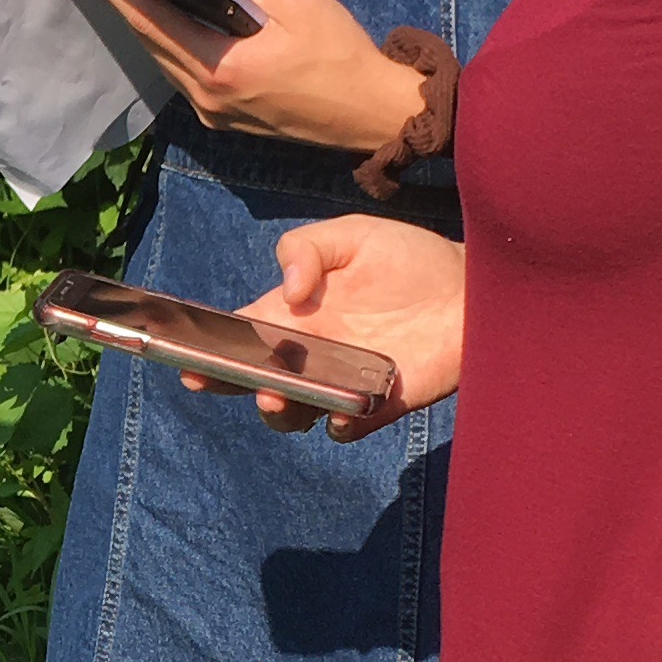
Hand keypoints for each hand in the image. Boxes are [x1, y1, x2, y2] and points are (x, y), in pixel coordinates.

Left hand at [75, 0, 424, 153]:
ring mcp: (214, 113)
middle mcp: (208, 96)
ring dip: (142, 22)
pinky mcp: (224, 119)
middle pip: (149, 41)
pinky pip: (183, 75)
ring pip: (163, 60)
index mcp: (223, 67)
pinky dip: (168, 43)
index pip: (153, 19)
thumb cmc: (340, 51)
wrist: (370, 111)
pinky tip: (163, 20)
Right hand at [232, 215, 465, 438]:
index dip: (209, 350)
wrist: (474, 287)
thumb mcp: (354, 235)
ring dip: (279, 411)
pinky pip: (345, 427)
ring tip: (277, 397)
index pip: (241, 336)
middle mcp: (310, 353)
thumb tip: (288, 289)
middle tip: (231, 381)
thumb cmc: (411, 257)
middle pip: (255, 380)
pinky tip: (342, 414)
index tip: (187, 363)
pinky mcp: (379, 405)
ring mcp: (341, 382)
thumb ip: (309, 248)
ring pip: (292, 412)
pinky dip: (338, 425)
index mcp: (294, 313)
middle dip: (233, 387)